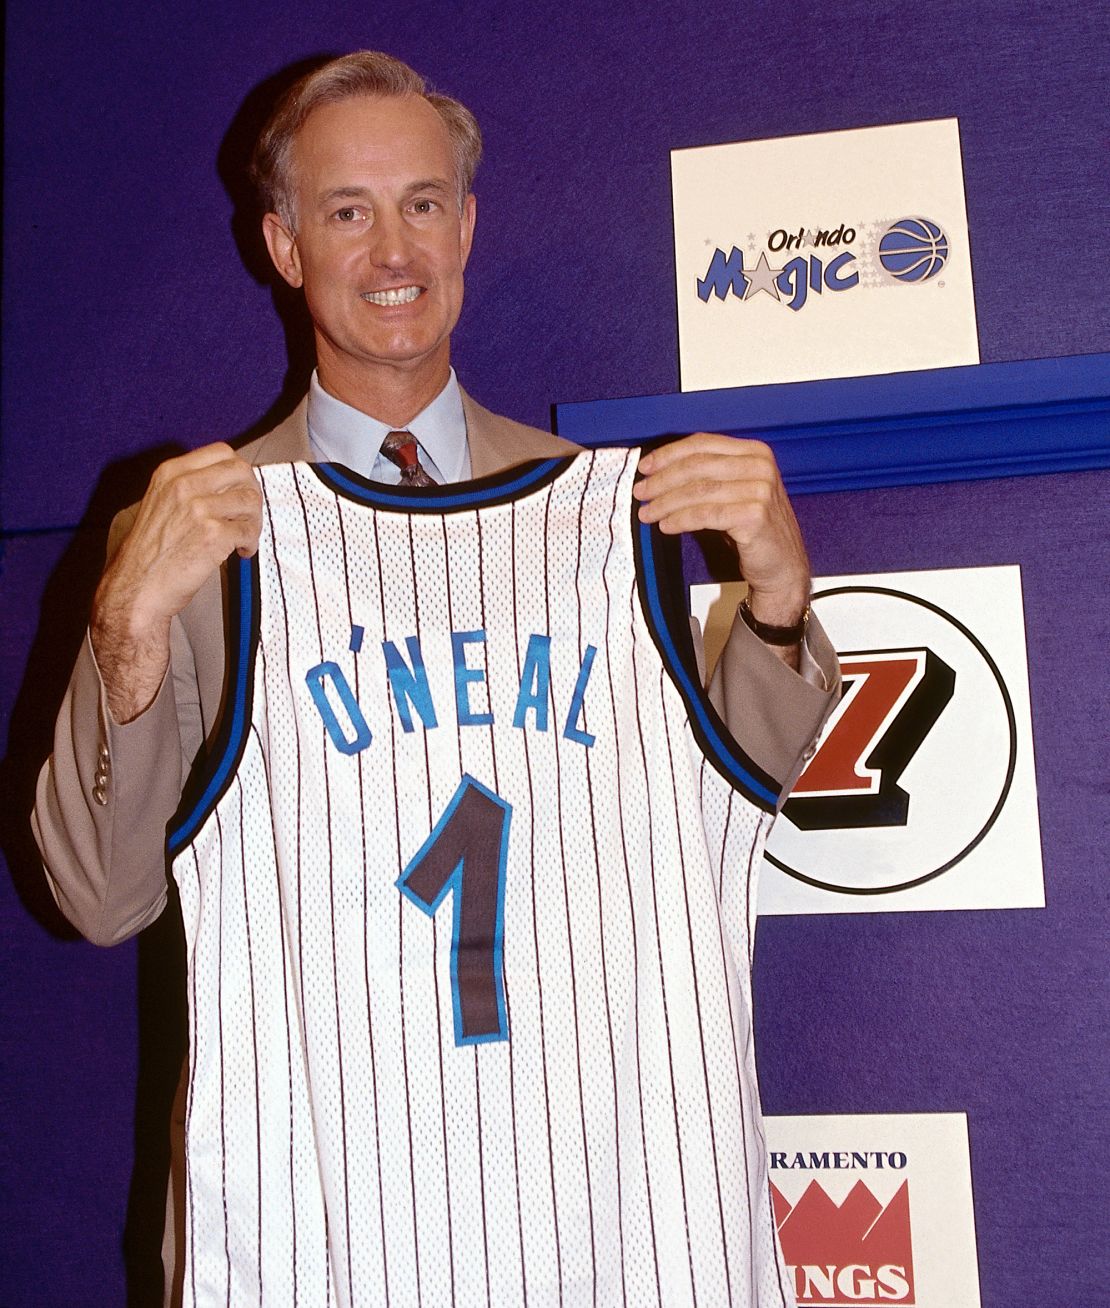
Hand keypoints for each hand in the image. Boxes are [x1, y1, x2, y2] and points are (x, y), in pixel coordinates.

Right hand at [91, 444, 261, 721]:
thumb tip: (219, 484)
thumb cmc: (146, 555)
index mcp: (169, 474)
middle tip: (247, 514)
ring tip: (243, 538)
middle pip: (241, 471)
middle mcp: (183, 485)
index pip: (221, 452)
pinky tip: (240, 553)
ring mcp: (199, 509)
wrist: (135, 590)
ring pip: (250, 500)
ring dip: (254, 521)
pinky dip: (250, 543)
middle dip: (251, 492)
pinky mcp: (213, 535)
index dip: (238, 472)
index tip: (238, 489)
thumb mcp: (155, 504)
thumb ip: (183, 489)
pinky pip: (249, 530)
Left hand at [634, 433, 810, 659]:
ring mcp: (760, 490)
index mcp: (755, 452)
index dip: (669, 454)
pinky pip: (705, 515)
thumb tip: (659, 472)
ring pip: (698, 491)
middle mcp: (760, 466)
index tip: (645, 467)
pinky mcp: (755, 515)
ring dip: (666, 503)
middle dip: (662, 480)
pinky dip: (680, 520)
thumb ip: (708, 475)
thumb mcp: (733, 492)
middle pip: (697, 466)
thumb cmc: (754, 529)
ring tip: (647, 514)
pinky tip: (666, 526)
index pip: (703, 444)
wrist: (782, 566)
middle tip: (640, 493)